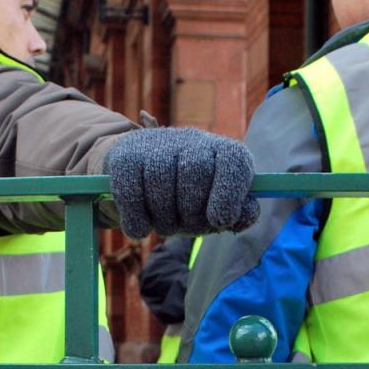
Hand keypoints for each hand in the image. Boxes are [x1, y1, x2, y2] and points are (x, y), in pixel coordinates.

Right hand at [103, 127, 258, 238]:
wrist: (140, 177)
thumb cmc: (189, 200)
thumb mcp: (216, 208)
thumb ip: (239, 214)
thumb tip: (243, 215)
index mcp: (222, 152)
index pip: (233, 162)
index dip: (229, 192)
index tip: (220, 220)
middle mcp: (192, 140)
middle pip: (195, 173)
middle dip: (191, 214)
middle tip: (187, 227)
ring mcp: (156, 144)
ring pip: (161, 184)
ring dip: (164, 220)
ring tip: (166, 224)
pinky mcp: (125, 155)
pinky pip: (131, 193)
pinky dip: (137, 219)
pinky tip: (141, 228)